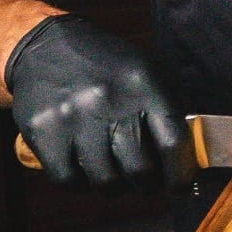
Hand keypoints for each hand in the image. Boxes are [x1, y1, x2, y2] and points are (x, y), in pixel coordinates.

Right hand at [4, 15, 192, 190]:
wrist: (43, 45)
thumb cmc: (103, 65)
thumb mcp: (142, 71)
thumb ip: (166, 110)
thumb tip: (188, 160)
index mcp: (142, 82)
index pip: (172, 143)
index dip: (180, 174)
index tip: (180, 187)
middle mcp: (108, 99)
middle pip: (140, 169)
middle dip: (146, 183)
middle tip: (143, 180)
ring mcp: (73, 116)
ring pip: (105, 181)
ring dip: (113, 185)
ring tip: (112, 171)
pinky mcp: (43, 131)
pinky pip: (68, 181)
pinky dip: (79, 183)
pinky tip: (82, 169)